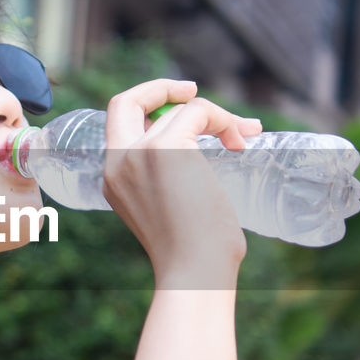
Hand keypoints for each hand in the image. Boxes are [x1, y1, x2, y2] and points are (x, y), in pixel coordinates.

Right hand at [101, 80, 262, 284]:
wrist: (195, 271)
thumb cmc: (194, 254)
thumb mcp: (170, 210)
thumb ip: (170, 180)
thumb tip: (205, 150)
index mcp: (114, 179)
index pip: (117, 126)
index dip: (145, 109)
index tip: (178, 108)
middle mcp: (119, 162)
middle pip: (126, 102)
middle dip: (160, 88)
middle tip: (193, 91)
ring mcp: (140, 152)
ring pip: (181, 110)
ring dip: (218, 117)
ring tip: (244, 136)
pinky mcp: (167, 147)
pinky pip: (199, 112)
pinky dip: (225, 120)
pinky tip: (241, 140)